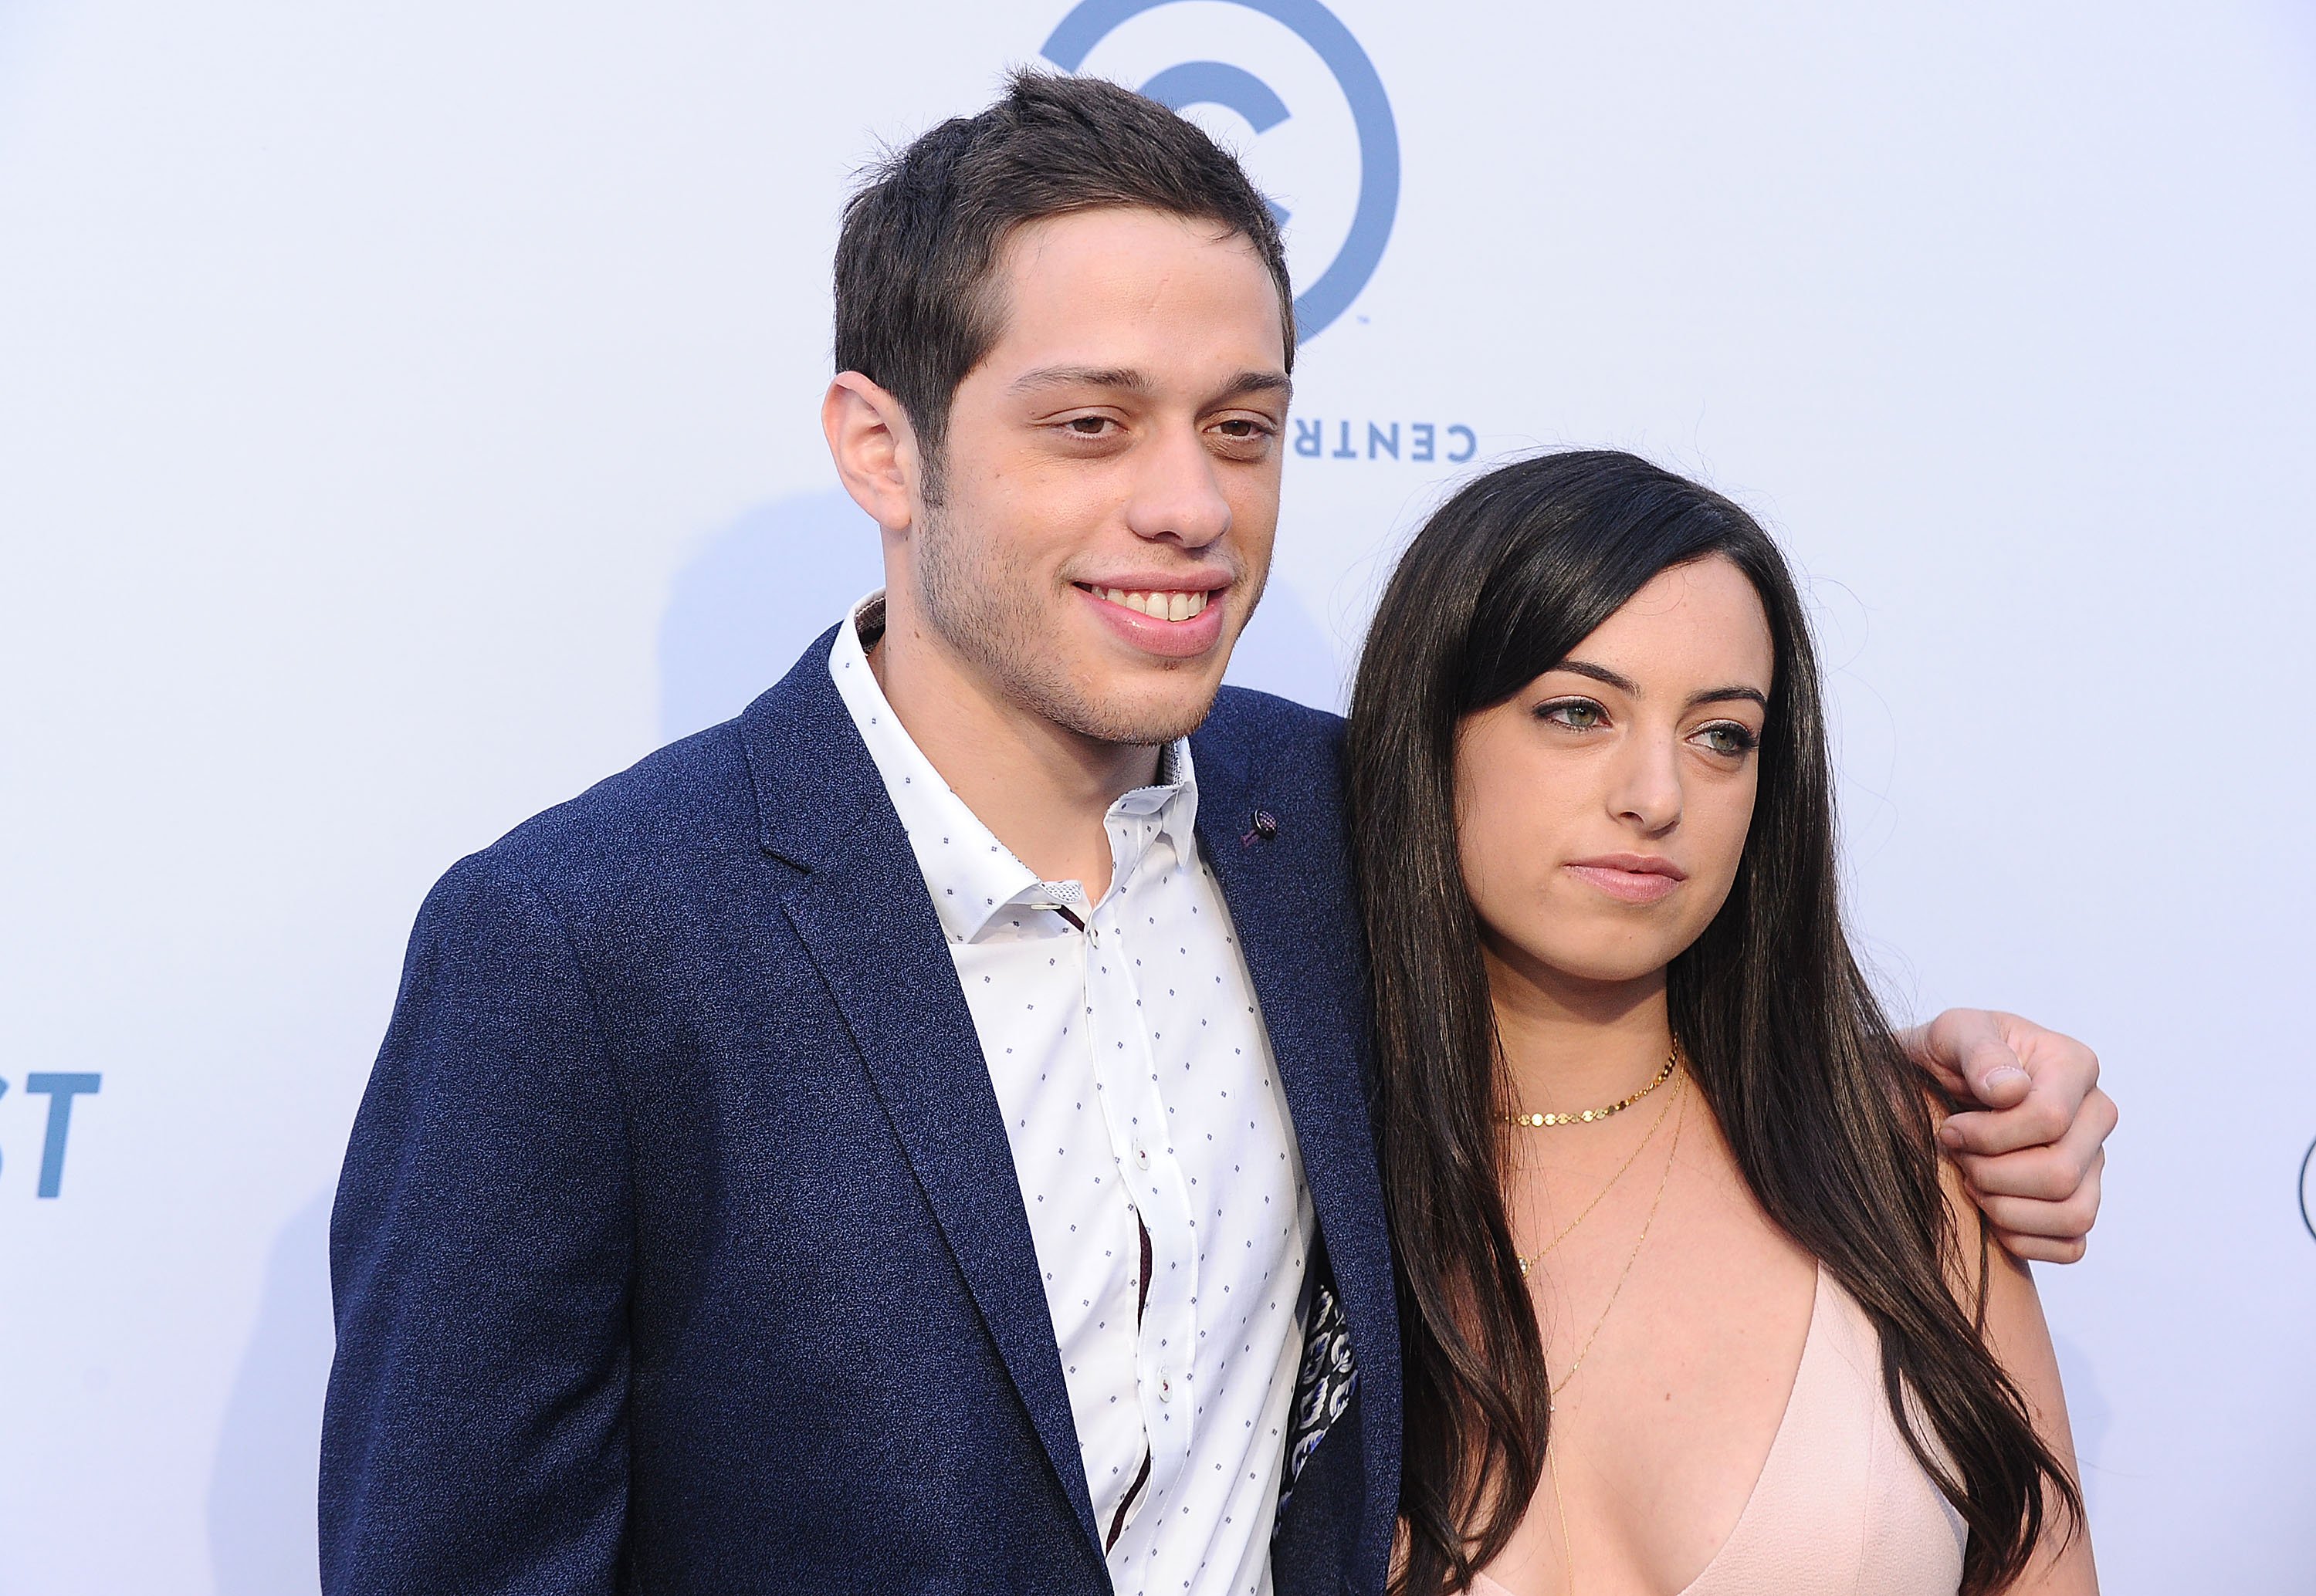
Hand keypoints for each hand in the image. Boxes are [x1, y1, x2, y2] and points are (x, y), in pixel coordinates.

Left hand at [1898, 1009, 2115, 1263]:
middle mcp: (2096, 1115)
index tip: (1950, 1128)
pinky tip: (1989, 1210)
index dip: (1989, 1135)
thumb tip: (2010, 1091)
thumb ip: (1979, 1051)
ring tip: (1972, 1181)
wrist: (1932, 1086)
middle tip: (1958, 1156)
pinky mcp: (2081, 1201)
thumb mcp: (1952, 1032)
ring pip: (2073, 1215)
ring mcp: (2094, 1162)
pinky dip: (2023, 1239)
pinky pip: (2071, 1246)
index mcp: (2074, 1065)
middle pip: (2060, 1174)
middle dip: (1991, 1173)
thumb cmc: (1946, 1055)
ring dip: (2005, 1208)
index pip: (2050, 1120)